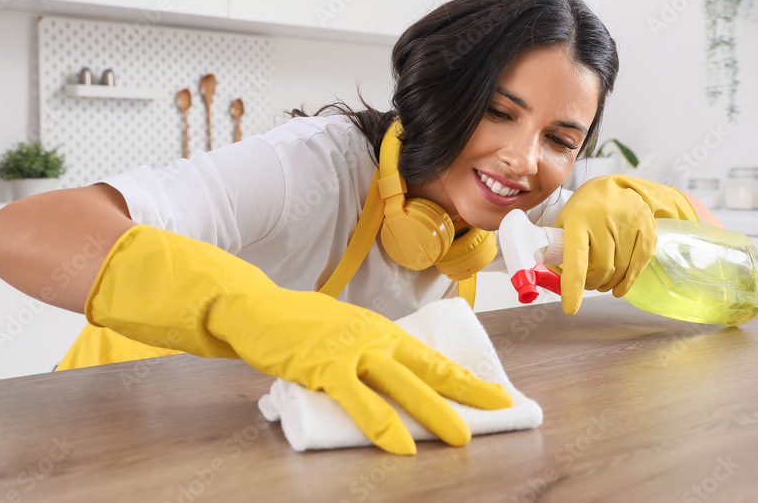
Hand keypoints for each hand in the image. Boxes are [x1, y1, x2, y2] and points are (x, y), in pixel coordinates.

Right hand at [86, 225, 513, 454]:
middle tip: (503, 411)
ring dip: (435, 412)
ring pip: (404, 384)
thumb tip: (392, 381)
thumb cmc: (298, 327)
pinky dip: (382, 424)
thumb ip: (369, 355)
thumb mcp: (343, 334)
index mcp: (382, 331)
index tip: (498, 394)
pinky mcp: (326, 366)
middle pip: (431, 369)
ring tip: (461, 436)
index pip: (434, 358)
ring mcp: (352, 350)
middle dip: (469, 393)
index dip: (467, 378)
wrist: (254, 310)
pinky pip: (360, 401)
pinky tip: (401, 445)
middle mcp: (376, 337)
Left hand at [554, 175, 697, 314]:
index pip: (576, 258)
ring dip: (608, 284)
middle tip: (587, 284)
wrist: (617, 187)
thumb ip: (558, 248)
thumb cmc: (586, 208)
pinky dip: (627, 282)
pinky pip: (638, 266)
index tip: (570, 308)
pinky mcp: (647, 230)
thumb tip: (549, 277)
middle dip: (591, 284)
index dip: (573, 285)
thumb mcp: (566, 221)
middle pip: (601, 270)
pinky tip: (619, 287)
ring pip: (619, 271)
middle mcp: (605, 221)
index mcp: (579, 219)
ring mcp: (629, 224)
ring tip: (601, 282)